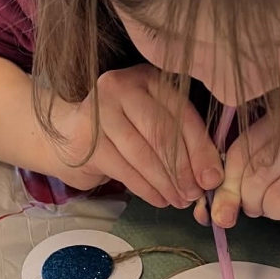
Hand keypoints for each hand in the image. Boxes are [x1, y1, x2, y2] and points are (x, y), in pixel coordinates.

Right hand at [48, 65, 222, 208]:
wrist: (67, 133)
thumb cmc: (121, 128)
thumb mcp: (153, 122)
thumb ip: (182, 139)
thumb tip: (211, 175)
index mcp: (148, 77)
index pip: (181, 113)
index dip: (200, 149)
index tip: (211, 178)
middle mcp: (122, 87)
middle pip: (162, 132)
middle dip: (183, 169)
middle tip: (194, 194)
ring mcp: (100, 110)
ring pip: (143, 154)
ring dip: (165, 183)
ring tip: (178, 200)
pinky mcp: (87, 138)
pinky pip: (125, 169)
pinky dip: (146, 189)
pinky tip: (159, 199)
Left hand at [203, 103, 279, 246]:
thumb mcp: (262, 174)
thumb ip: (233, 188)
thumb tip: (216, 214)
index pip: (240, 151)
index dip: (230, 185)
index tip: (237, 199)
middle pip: (258, 176)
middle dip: (254, 203)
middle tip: (268, 204)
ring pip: (278, 200)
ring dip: (277, 214)